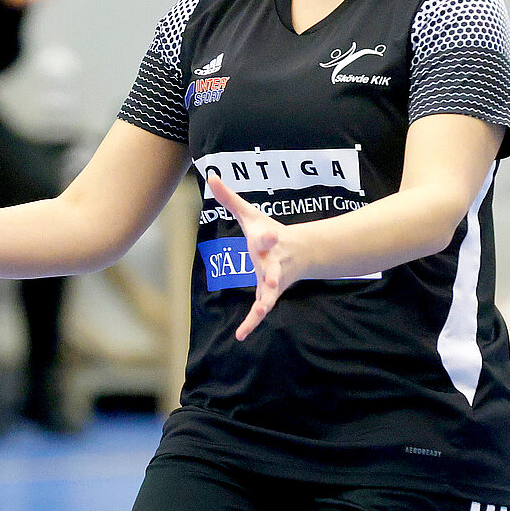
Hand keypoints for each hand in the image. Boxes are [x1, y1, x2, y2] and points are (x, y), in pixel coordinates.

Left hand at [207, 174, 300, 340]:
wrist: (299, 252)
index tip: (268, 235)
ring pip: (271, 293)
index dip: (267, 236)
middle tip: (271, 279)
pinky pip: (261, 310)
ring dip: (266, 301)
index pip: (267, 237)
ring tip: (260, 312)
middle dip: (272, 273)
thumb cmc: (268, 232)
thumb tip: (210, 174)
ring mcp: (273, 280)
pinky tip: (240, 336)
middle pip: (273, 268)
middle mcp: (273, 262)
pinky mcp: (270, 294)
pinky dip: (252, 323)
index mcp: (267, 240)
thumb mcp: (250, 215)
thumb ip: (229, 198)